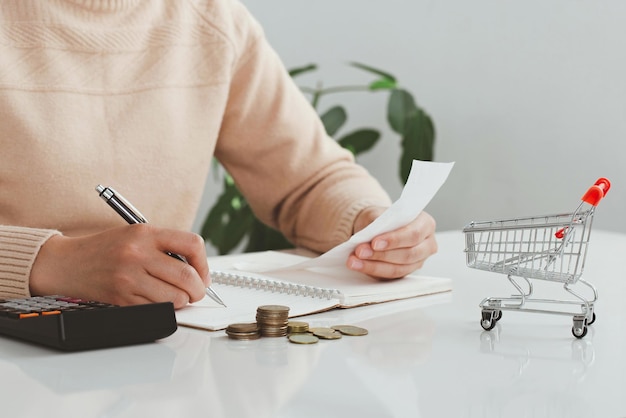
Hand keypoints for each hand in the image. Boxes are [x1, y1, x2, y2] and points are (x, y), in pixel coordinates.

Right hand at [30, 224, 209, 308]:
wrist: (67, 263)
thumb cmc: (106, 249)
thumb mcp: (136, 234)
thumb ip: (166, 246)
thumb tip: (198, 270)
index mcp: (145, 233)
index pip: (192, 245)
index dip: (204, 263)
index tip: (202, 273)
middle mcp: (138, 254)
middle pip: (187, 276)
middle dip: (198, 289)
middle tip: (196, 291)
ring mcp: (129, 278)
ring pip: (175, 297)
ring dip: (182, 301)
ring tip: (176, 295)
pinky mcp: (121, 298)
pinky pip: (156, 308)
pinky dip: (164, 308)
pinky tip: (158, 300)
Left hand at [347, 207, 437, 279]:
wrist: (378, 227)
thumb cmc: (383, 219)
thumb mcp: (379, 213)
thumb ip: (378, 223)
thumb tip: (370, 236)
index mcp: (425, 224)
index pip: (413, 234)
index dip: (394, 240)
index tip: (374, 242)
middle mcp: (427, 244)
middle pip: (408, 254)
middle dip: (381, 255)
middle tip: (360, 252)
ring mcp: (419, 261)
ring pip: (399, 268)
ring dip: (373, 265)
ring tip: (354, 260)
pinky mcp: (406, 272)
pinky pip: (390, 276)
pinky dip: (372, 270)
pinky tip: (358, 265)